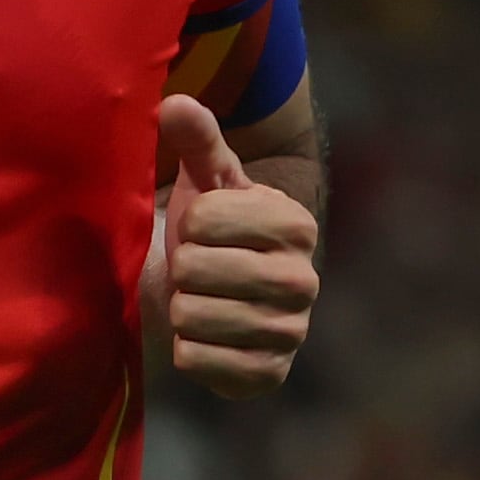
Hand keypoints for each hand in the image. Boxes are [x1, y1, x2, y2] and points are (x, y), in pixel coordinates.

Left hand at [144, 97, 318, 398]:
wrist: (223, 296)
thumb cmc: (213, 228)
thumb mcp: (207, 179)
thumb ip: (196, 138)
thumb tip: (175, 103)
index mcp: (296, 223)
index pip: (203, 219)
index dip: (189, 223)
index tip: (204, 229)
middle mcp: (305, 280)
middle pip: (195, 269)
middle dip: (183, 268)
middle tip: (199, 269)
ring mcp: (290, 332)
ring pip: (191, 316)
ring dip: (182, 309)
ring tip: (203, 299)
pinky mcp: (267, 376)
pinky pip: (196, 361)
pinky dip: (187, 349)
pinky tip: (207, 336)